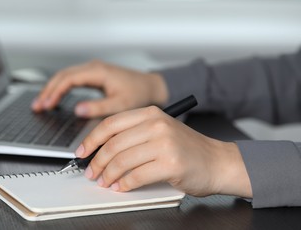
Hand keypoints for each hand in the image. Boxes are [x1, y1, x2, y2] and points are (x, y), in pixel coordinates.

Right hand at [31, 60, 167, 117]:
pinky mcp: (94, 75)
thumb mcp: (120, 105)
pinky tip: (55, 99)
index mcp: (98, 72)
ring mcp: (93, 70)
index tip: (47, 105)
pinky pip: (72, 80)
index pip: (68, 79)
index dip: (55, 92)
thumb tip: (77, 110)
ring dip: (52, 89)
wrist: (151, 87)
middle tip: (37, 106)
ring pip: (65, 76)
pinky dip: (61, 88)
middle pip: (63, 76)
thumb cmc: (139, 94)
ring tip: (41, 104)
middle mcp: (93, 68)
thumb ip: (98, 107)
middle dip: (48, 90)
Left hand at [76, 106, 251, 197]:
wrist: (218, 162)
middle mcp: (157, 124)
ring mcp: (164, 143)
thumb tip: (101, 150)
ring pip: (122, 161)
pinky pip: (136, 176)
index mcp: (150, 113)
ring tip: (104, 182)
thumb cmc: (187, 149)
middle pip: (114, 143)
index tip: (82, 152)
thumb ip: (133, 135)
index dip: (91, 139)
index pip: (111, 123)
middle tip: (91, 172)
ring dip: (108, 175)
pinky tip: (120, 187)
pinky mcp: (170, 164)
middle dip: (97, 161)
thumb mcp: (159, 131)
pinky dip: (124, 184)